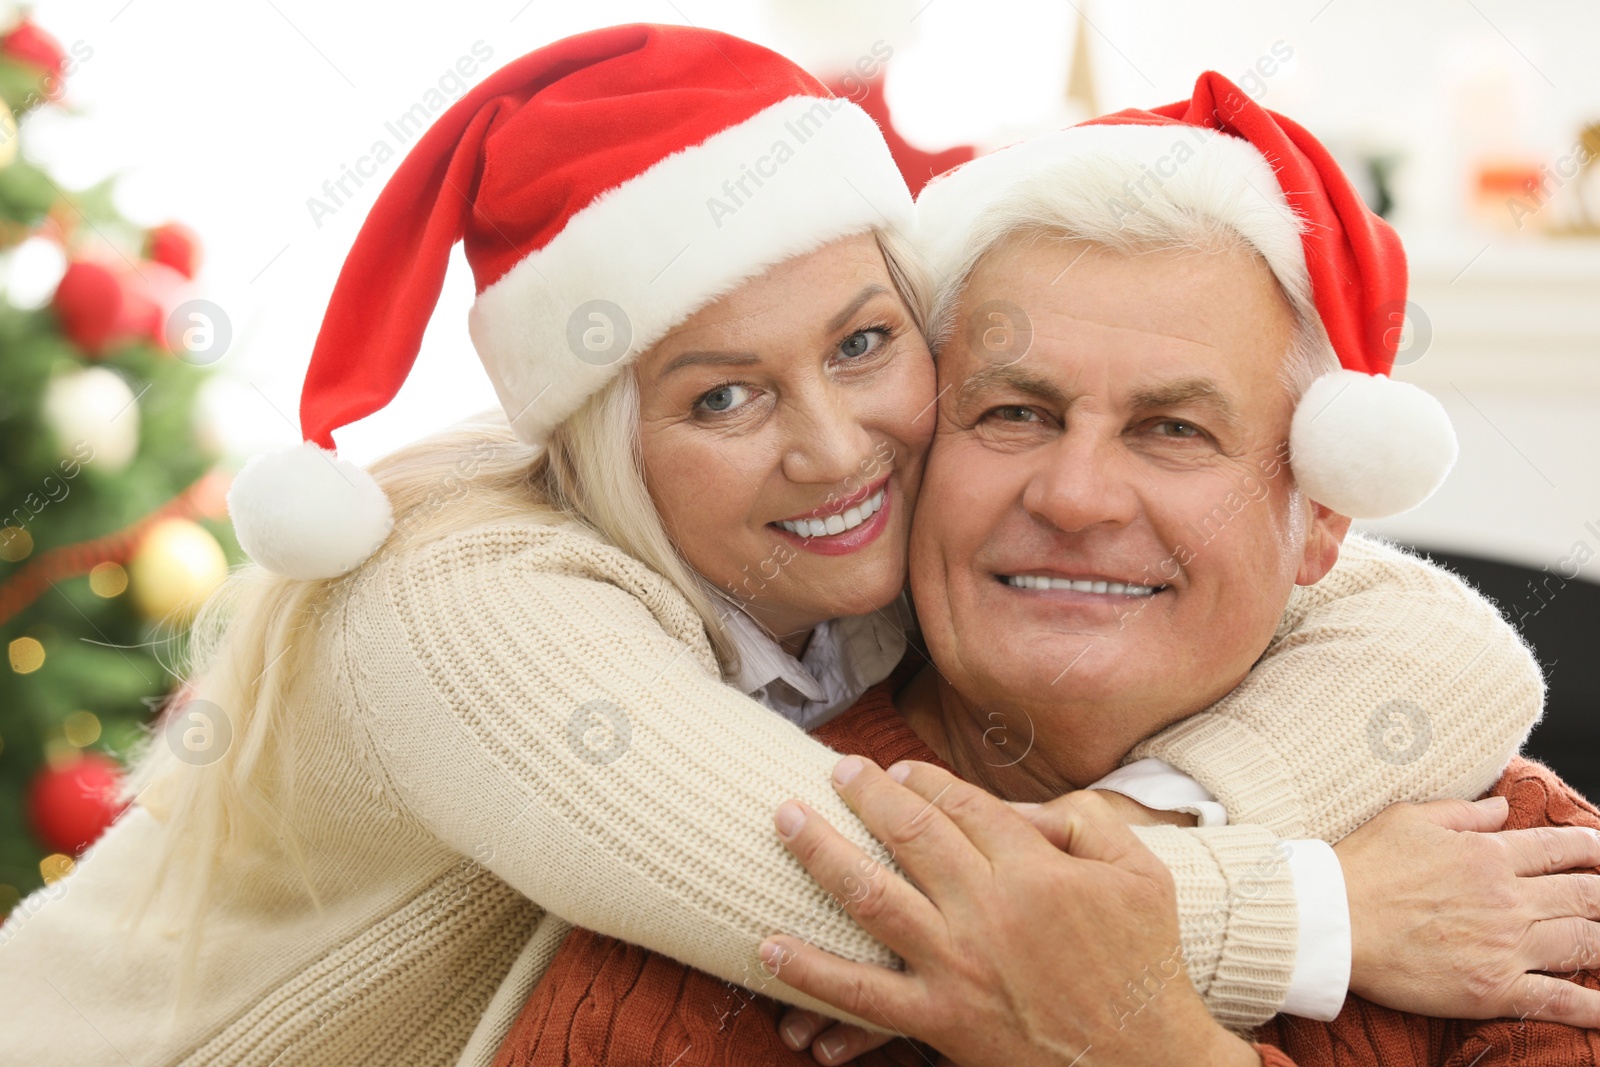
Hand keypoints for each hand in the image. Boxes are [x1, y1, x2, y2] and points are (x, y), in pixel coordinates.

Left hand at [760, 755, 1261, 1066]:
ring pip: (870, 895)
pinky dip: (811, 971)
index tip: (894, 770)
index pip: (961, 804)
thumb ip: (1086, 820)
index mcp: (1033, 866)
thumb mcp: (1141, 873)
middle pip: (908, 831)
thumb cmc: (1145, 964)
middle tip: (834, 771)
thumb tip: (1024, 807)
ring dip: (819, 852)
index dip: (921, 779)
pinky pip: (861, 993)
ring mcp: (957, 964)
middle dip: (863, 794)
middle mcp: (986, 907)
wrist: (1146, 1063)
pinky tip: (770, 946)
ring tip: (784, 820)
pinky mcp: (940, 1019)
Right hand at [1339, 795, 1599, 1025]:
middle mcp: (1507, 899)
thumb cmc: (1362, 866)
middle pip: (1585, 896)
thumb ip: (1462, 812)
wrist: (1331, 920)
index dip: (1591, 848)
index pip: (1560, 849)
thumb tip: (1501, 806)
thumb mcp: (1408, 818)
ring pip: (1583, 943)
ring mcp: (1505, 946)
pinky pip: (1558, 1000)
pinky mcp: (1493, 989)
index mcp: (1488, 855)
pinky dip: (1592, 1007)